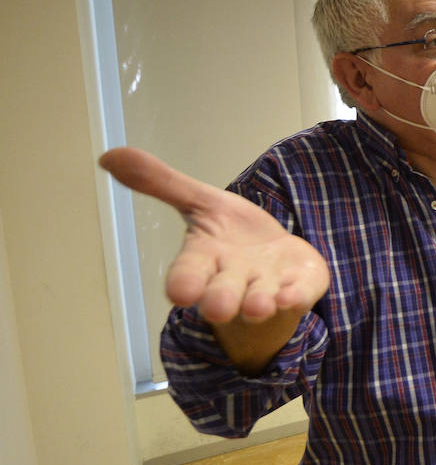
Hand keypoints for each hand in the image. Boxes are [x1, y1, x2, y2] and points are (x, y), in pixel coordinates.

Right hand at [99, 147, 329, 370]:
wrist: (278, 259)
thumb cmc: (233, 235)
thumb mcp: (201, 202)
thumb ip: (160, 182)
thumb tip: (108, 155)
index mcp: (205, 260)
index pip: (188, 273)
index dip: (184, 282)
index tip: (179, 293)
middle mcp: (234, 280)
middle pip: (223, 293)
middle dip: (220, 299)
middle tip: (217, 308)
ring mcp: (268, 287)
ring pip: (260, 300)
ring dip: (259, 303)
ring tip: (258, 307)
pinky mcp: (299, 288)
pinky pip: (298, 295)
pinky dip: (295, 296)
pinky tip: (292, 297)